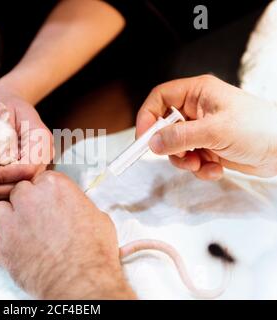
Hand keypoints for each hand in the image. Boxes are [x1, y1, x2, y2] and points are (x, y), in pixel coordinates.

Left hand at [0, 82, 53, 205]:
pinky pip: (12, 186)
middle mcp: (43, 156)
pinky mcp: (23, 171)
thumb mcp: (1, 112)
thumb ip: (2, 133)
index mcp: (42, 139)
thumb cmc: (3, 102)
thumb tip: (2, 159)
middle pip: (24, 182)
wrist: (7, 101)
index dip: (4, 175)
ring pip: (18, 188)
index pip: (28, 167)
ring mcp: (35, 165)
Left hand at [0, 171, 134, 298]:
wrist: (81, 282)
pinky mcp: (1, 245)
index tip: (47, 204)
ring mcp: (12, 220)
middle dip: (25, 205)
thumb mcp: (97, 217)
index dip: (43, 194)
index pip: (40, 180)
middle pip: (18, 192)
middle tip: (37, 221)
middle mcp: (29, 197)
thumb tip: (75, 208)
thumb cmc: (93, 253)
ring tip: (22, 234)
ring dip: (7, 220)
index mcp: (54, 186)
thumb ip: (77, 205)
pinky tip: (8, 246)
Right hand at [136, 75, 276, 179]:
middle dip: (169, 146)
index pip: (160, 98)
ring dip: (184, 160)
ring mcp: (202, 129)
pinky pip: (190, 159)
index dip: (147, 116)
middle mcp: (197, 110)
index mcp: (198, 93)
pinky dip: (199, 168)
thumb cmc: (260, 128)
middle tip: (177, 156)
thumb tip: (152, 143)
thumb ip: (180, 137)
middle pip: (164, 126)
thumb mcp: (215, 131)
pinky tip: (215, 169)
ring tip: (200, 164)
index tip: (143, 138)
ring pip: (175, 146)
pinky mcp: (209, 147)